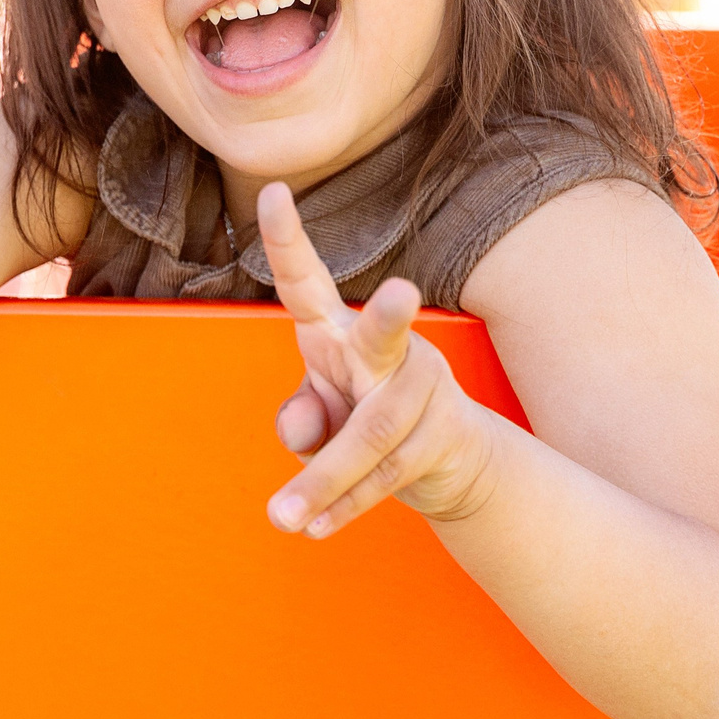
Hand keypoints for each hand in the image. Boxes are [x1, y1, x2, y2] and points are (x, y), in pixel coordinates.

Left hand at [256, 182, 497, 537]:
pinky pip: (390, 474)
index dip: (288, 240)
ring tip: (282, 519)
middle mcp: (387, 349)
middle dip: (394, 316)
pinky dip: (348, 504)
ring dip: (325, 481)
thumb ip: (301, 418)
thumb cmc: (361, 418)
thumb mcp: (321, 416)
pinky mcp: (445, 434)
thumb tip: (304, 430)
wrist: (444, 461)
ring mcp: (423, 389)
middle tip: (405, 293)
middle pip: (384, 335)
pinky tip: (316, 527)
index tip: (272, 192)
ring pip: (373, 436)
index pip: (307, 282)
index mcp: (339, 331)